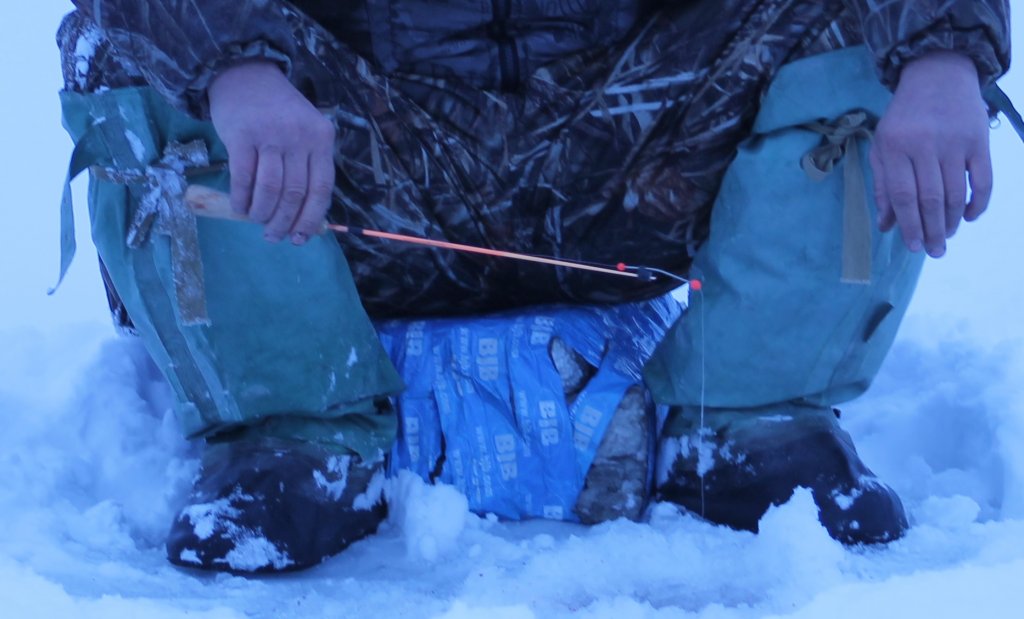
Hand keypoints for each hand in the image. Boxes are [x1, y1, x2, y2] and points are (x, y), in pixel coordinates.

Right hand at [208, 61, 335, 243]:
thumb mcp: (305, 130)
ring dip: (262, 213)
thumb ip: (308, 165)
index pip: (321, 189)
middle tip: (273, 236)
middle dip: (284, 222)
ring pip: (270, 189)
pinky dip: (242, 198)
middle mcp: (299, 137)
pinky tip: (240, 207)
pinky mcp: (241, 135)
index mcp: (321, 139)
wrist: (244, 74)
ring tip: (256, 221)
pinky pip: (243, 177)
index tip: (301, 238)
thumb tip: (305, 215)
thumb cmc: (277, 111)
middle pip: (295, 193)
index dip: (311, 219)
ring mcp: (270, 135)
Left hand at [869, 51, 991, 257]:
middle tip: (935, 251)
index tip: (914, 246)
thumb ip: (883, 186)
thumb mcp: (882, 146)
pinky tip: (970, 216)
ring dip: (953, 220)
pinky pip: (983, 179)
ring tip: (948, 236)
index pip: (903, 196)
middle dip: (933, 230)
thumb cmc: (904, 117)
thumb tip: (886, 226)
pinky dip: (979, 202)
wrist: (938, 74)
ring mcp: (955, 142)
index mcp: (895, 147)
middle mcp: (924, 145)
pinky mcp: (980, 140)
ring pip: (956, 192)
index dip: (909, 225)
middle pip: (930, 199)